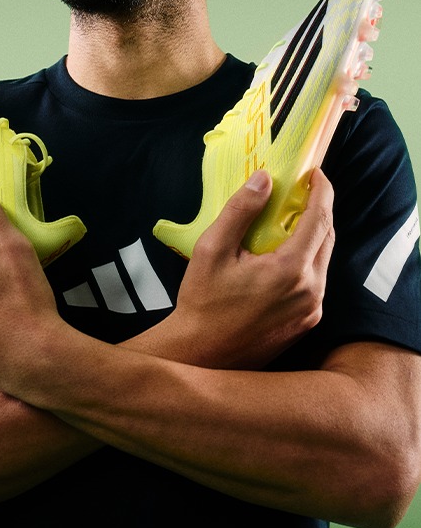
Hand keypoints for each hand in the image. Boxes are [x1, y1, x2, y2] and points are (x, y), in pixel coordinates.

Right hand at [154, 168, 334, 368]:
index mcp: (291, 270)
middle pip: (327, 238)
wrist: (201, 354)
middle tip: (301, 192)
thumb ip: (241, 210)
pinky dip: (306, 261)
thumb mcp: (213, 249)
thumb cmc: (203, 302)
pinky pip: (316, 282)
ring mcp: (311, 311)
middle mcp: (311, 291)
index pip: (320, 219)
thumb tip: (265, 180)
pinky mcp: (305, 323)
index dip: (321, 191)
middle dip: (319, 210)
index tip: (315, 173)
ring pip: (322, 261)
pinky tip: (283, 254)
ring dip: (312, 236)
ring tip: (289, 220)